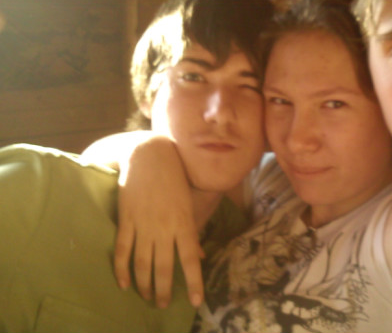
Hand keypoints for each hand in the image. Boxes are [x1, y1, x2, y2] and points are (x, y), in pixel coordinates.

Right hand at [115, 136, 204, 307]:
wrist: (149, 156)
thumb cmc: (174, 178)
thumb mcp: (188, 204)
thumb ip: (191, 232)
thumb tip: (200, 256)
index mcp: (184, 223)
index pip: (191, 260)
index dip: (194, 282)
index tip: (197, 302)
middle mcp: (165, 227)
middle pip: (164, 267)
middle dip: (164, 290)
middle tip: (162, 305)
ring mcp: (144, 224)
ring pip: (143, 263)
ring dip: (144, 284)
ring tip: (146, 297)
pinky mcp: (127, 219)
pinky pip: (123, 249)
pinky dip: (122, 269)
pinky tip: (123, 283)